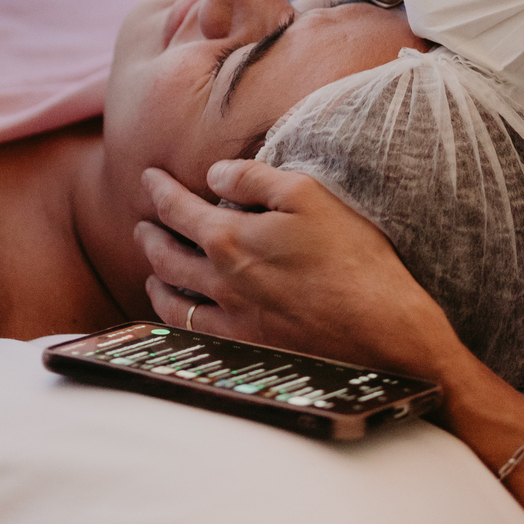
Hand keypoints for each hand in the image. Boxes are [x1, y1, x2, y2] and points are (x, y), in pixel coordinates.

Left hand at [135, 160, 462, 379]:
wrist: (380, 330)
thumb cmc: (351, 256)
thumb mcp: (308, 194)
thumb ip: (255, 178)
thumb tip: (215, 173)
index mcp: (231, 239)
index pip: (178, 210)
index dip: (160, 190)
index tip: (148, 177)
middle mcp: (221, 282)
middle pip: (166, 257)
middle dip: (150, 236)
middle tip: (142, 224)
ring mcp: (232, 321)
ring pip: (173, 302)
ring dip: (155, 280)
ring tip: (151, 270)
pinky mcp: (248, 350)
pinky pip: (194, 335)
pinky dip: (175, 320)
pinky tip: (181, 316)